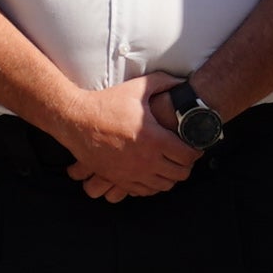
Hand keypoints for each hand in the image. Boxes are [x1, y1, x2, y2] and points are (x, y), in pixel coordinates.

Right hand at [61, 74, 196, 201]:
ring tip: (170, 165)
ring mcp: (132, 173)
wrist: (76, 121)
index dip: (196, 151)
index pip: (188, 156)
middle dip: (186, 165)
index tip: (195, 146)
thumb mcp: (137, 88)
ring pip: (163, 185)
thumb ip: (163, 82)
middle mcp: (146, 160)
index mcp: (154, 139)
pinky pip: (143, 191)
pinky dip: (152, 185)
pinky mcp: (118, 179)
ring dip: (171, 176)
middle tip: (185, 156)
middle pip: (180, 174)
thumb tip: (182, 81)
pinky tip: (152, 173)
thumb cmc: (107, 104)